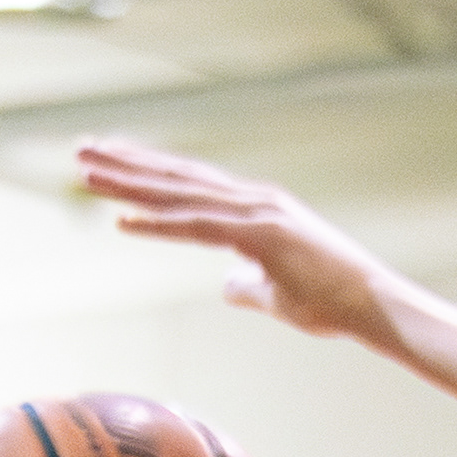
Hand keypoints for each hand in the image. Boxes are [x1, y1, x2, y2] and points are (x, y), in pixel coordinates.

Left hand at [78, 139, 396, 341]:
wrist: (374, 306)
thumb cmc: (334, 302)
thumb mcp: (279, 294)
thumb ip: (249, 285)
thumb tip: (227, 286)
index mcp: (257, 208)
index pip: (191, 183)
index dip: (148, 172)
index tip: (110, 162)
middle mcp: (253, 200)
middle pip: (176, 177)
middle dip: (125, 163)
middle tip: (81, 150)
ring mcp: (257, 214)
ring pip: (179, 194)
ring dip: (128, 183)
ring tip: (85, 172)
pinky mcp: (260, 236)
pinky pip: (198, 229)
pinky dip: (159, 224)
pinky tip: (122, 222)